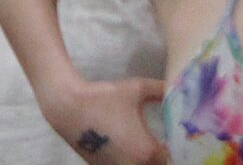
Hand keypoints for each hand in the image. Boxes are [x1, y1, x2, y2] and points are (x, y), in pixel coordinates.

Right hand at [44, 76, 169, 164]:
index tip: (167, 139)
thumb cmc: (103, 97)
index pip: (171, 160)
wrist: (66, 105)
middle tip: (155, 142)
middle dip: (156, 155)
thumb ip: (160, 89)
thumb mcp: (136, 88)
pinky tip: (121, 147)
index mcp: (148, 151)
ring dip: (140, 159)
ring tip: (136, 143)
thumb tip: (176, 85)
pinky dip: (124, 160)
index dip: (171, 149)